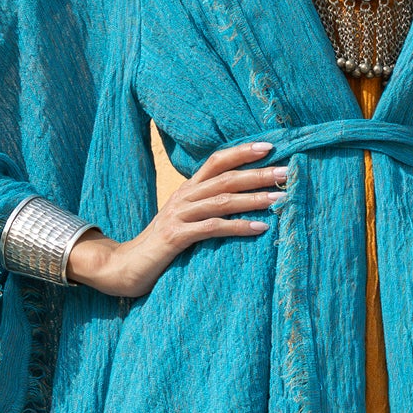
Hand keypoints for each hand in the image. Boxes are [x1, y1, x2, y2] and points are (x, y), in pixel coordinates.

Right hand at [66, 141, 285, 297]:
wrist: (125, 267)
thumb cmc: (161, 246)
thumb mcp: (185, 219)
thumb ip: (206, 207)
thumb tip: (241, 200)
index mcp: (187, 189)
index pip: (216, 161)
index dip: (242, 151)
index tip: (270, 146)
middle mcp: (183, 197)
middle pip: (225, 178)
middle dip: (258, 173)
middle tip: (287, 172)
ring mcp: (178, 215)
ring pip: (222, 200)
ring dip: (254, 198)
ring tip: (281, 198)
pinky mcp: (175, 237)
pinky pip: (212, 228)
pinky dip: (238, 227)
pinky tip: (259, 228)